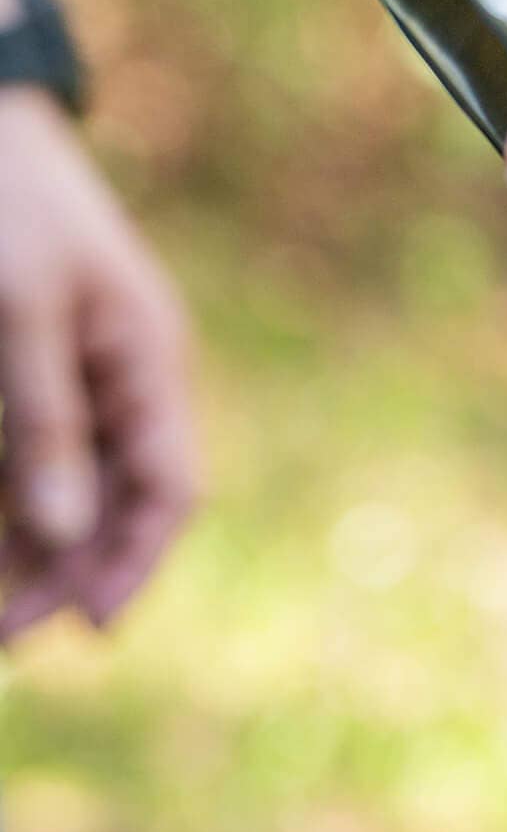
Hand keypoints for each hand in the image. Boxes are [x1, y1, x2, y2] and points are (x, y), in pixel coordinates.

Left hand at [0, 83, 198, 640]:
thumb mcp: (18, 308)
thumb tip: (59, 534)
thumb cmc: (0, 193)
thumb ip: (40, 423)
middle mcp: (120, 377)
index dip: (132, 563)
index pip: (166, 490)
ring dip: (24, 546)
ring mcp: (71, 369)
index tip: (90, 626)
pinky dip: (8, 495)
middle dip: (63, 572)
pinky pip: (21, 447)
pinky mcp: (21, 358)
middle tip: (10, 639)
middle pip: (110, 502)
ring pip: (59, 483)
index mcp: (149, 363)